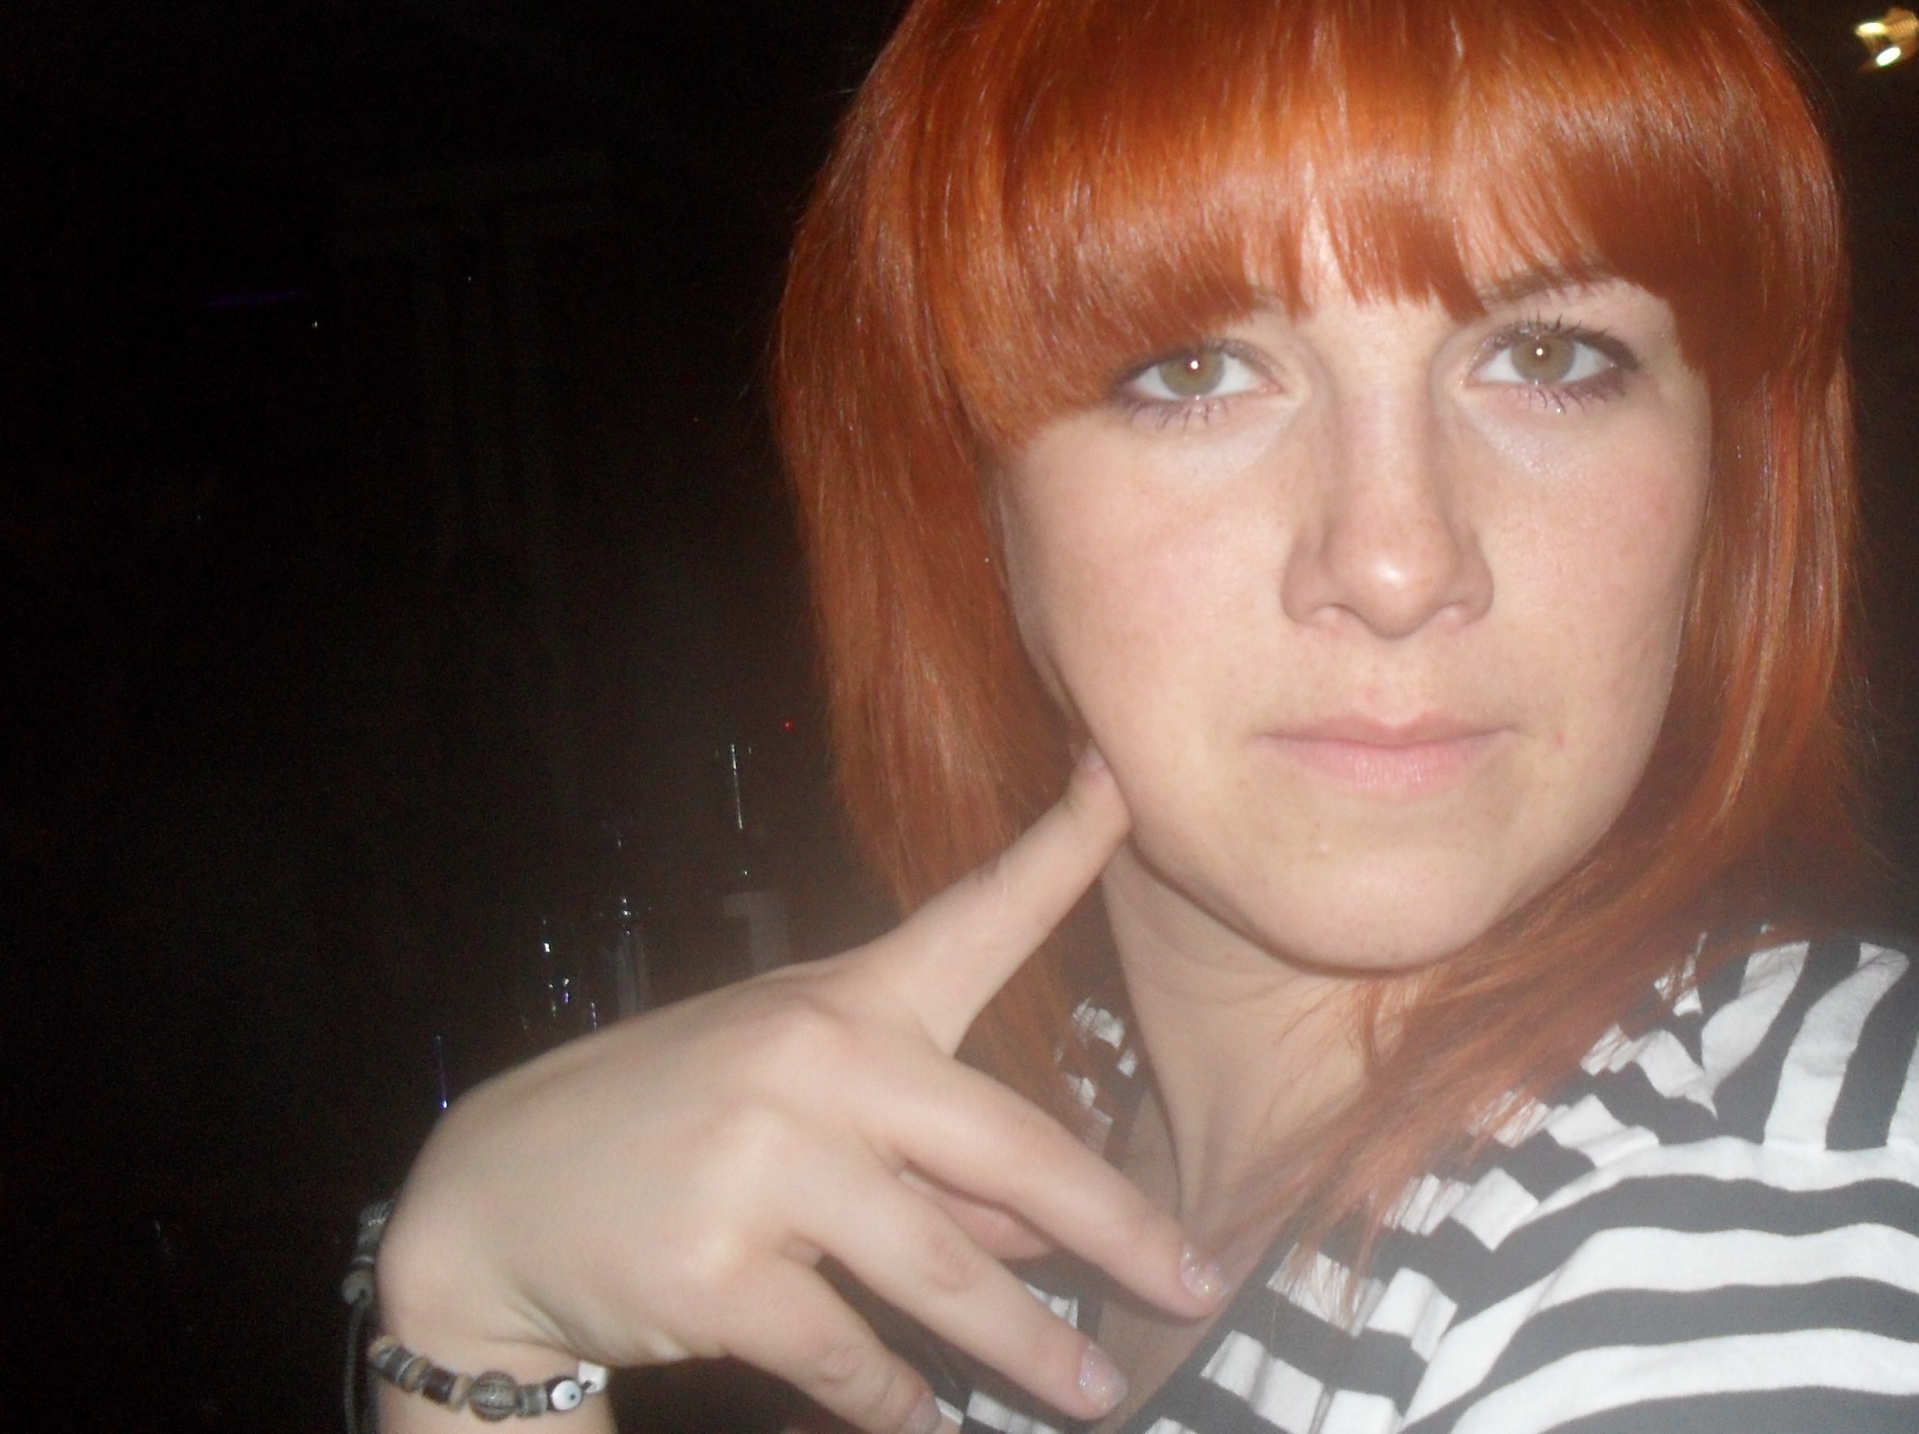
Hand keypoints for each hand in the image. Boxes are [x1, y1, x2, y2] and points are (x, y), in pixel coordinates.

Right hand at [375, 754, 1221, 1433]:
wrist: (493, 1199)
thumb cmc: (679, 1129)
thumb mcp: (805, 1102)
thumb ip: (933, 1156)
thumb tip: (1049, 1231)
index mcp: (848, 998)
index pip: (975, 913)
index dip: (1061, 843)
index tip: (1125, 776)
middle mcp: (819, 1062)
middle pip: (1010, 1146)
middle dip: (1117, 1228)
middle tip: (1198, 1283)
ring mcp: (765, 1163)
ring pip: (943, 1274)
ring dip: (1031, 1349)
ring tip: (1096, 1395)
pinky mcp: (720, 1268)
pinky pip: (847, 1353)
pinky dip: (897, 1404)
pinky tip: (924, 1421)